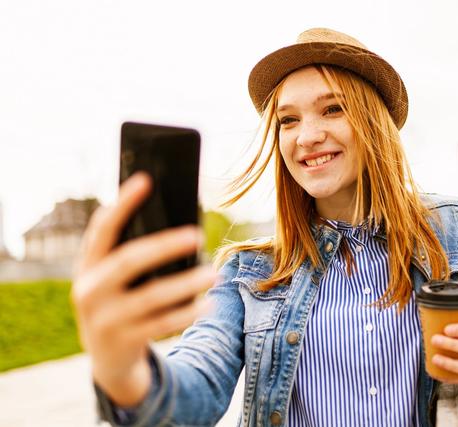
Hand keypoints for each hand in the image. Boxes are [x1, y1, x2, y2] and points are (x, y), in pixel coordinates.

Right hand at [71, 172, 218, 405]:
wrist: (108, 361)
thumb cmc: (120, 303)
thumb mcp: (113, 279)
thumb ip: (130, 252)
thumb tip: (176, 220)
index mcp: (88, 266)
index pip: (102, 229)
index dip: (122, 204)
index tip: (145, 180)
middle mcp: (90, 291)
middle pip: (128, 261)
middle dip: (163, 246)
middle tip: (196, 234)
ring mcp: (104, 319)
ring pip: (151, 297)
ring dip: (185, 284)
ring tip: (212, 273)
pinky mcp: (123, 342)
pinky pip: (161, 325)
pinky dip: (187, 313)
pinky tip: (207, 304)